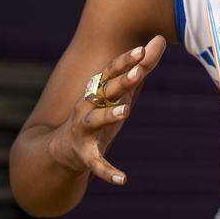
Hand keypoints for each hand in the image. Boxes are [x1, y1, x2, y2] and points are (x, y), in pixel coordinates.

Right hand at [47, 34, 166, 185]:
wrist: (59, 150)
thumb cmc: (97, 114)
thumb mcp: (120, 92)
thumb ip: (140, 68)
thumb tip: (160, 39)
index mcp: (96, 91)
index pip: (110, 71)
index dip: (125, 61)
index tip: (142, 51)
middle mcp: (87, 106)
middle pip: (104, 91)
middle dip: (121, 82)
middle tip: (138, 74)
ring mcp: (83, 130)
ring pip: (95, 121)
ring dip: (109, 115)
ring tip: (126, 112)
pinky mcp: (84, 155)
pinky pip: (96, 164)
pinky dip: (108, 172)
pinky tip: (122, 179)